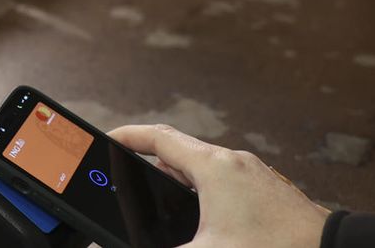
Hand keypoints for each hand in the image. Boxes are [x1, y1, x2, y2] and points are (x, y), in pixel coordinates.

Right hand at [107, 124, 329, 247]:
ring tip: (161, 208)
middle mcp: (234, 163)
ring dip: (179, 185)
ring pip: (203, 171)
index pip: (159, 138)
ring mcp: (253, 176)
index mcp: (214, 167)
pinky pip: (224, 185)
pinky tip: (204, 224)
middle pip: (179, 154)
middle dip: (150, 169)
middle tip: (129, 183)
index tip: (107, 140)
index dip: (128, 137)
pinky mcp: (267, 194)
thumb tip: (136, 246)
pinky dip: (204, 196)